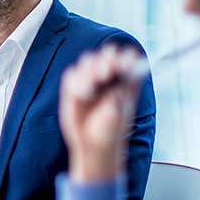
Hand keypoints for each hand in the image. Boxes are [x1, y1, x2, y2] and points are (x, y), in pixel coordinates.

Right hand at [59, 45, 142, 182]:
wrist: (91, 144)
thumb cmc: (110, 130)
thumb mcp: (119, 111)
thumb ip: (121, 89)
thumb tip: (125, 70)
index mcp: (127, 80)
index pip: (128, 57)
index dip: (125, 57)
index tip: (123, 65)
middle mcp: (109, 76)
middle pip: (107, 54)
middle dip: (105, 61)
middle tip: (106, 74)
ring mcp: (90, 79)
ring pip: (87, 60)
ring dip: (89, 71)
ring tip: (91, 89)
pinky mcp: (73, 86)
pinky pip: (71, 74)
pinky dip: (76, 82)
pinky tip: (82, 96)